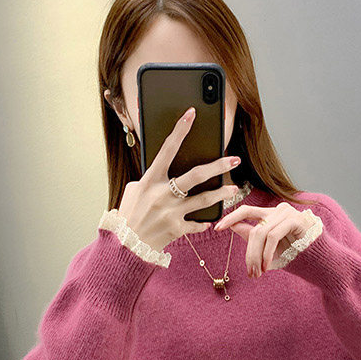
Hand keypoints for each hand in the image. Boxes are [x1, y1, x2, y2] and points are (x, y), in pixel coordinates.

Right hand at [117, 106, 241, 250]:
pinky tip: (209, 221)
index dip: (180, 130)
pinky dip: (203, 222)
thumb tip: (166, 169)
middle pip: (196, 175)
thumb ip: (151, 179)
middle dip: (218, 166)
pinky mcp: (178, 229)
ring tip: (233, 189)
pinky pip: (197, 223)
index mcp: (150, 180)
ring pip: (204, 199)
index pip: (167, 149)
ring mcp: (172, 212)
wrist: (126, 245)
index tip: (191, 114)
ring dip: (221, 193)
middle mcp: (163, 194)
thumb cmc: (130, 214)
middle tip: (234, 160)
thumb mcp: (134, 191)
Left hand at [213, 202, 315, 277]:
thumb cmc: (296, 256)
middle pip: (253, 229)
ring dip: (258, 256)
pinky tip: (268, 266)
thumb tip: (233, 227)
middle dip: (249, 253)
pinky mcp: (296, 219)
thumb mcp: (269, 249)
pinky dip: (268, 253)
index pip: (246, 211)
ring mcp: (288, 213)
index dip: (231, 218)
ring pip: (261, 233)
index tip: (217, 228)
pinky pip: (273, 236)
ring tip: (259, 272)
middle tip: (250, 272)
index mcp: (271, 215)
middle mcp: (278, 210)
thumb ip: (253, 236)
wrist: (320, 263)